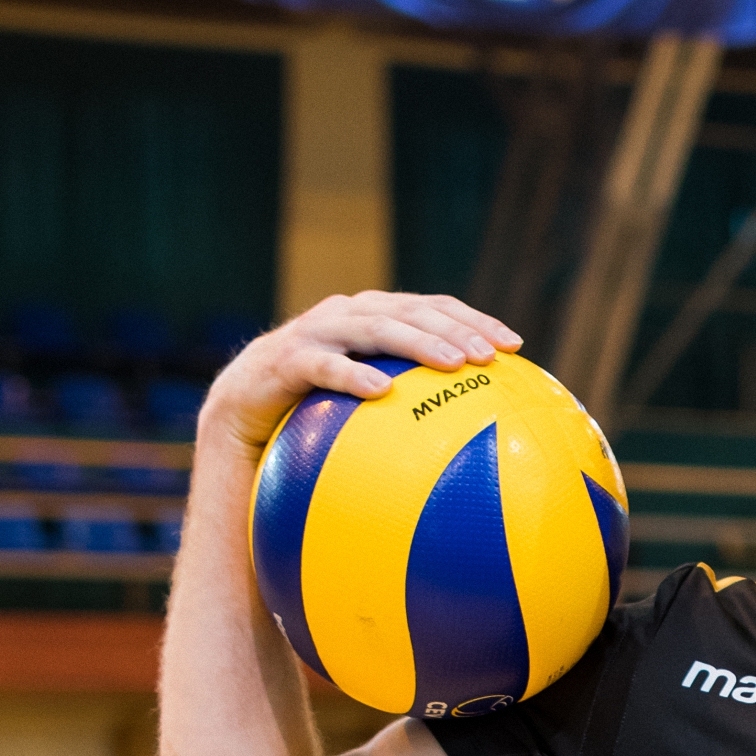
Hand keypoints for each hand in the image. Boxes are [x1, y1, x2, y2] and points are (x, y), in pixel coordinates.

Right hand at [198, 291, 520, 460]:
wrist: (240, 423)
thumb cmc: (312, 424)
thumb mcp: (367, 413)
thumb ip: (409, 410)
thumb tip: (475, 447)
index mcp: (370, 318)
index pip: (431, 308)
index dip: (472, 319)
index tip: (515, 345)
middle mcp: (344, 315)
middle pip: (407, 309)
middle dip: (452, 327)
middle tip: (489, 354)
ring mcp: (311, 334)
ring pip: (371, 326)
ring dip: (416, 342)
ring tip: (453, 363)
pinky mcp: (280, 361)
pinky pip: (320, 366)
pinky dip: (350, 374)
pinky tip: (381, 390)